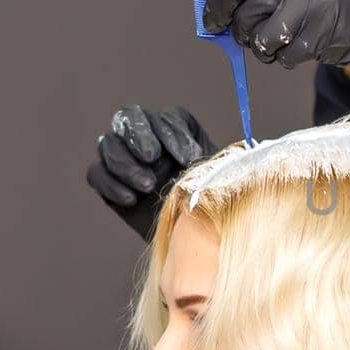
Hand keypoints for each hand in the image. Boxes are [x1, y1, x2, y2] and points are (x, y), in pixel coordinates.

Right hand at [86, 105, 216, 241]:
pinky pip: (96, 174)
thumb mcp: (221, 176)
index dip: (170, 132)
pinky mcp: (108, 180)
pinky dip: (110, 184)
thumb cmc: (209, 198)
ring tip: (148, 186)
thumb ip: (224, 159)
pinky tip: (131, 199)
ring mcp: (123, 157)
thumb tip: (252, 149)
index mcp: (173, 127)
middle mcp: (144, 135)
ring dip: (125, 163)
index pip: (163, 117)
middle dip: (138, 137)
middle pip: (126, 119)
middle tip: (152, 159)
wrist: (190, 232)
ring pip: (108, 145)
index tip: (186, 157)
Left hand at [202, 0, 349, 81]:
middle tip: (249, 33)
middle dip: (240, 31)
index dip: (216, 2)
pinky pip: (283, 57)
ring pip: (259, 41)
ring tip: (278, 40)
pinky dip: (285, 58)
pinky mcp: (319, 38)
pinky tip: (301, 46)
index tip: (212, 19)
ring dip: (262, 47)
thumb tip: (222, 5)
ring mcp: (307, 9)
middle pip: (243, 15)